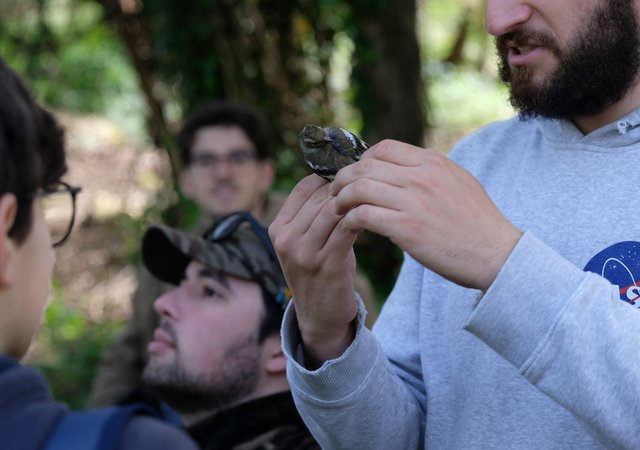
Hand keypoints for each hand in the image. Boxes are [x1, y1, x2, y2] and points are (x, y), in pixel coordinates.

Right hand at [269, 175, 358, 365]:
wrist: (320, 316)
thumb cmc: (320, 272)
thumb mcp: (307, 242)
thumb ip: (315, 214)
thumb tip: (341, 178)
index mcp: (277, 228)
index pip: (303, 188)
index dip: (328, 177)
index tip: (351, 174)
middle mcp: (286, 239)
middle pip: (320, 197)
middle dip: (346, 187)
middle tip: (370, 181)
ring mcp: (303, 252)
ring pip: (333, 210)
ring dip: (355, 201)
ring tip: (373, 197)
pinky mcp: (326, 264)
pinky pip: (346, 229)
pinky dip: (361, 218)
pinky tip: (373, 216)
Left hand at [331, 140, 522, 290]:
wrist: (497, 254)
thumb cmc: (478, 223)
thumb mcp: (459, 182)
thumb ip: (431, 172)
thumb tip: (403, 169)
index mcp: (433, 162)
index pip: (385, 148)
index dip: (363, 160)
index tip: (355, 175)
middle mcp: (422, 176)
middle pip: (366, 167)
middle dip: (343, 178)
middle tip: (334, 192)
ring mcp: (414, 201)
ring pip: (359, 188)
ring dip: (341, 199)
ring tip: (336, 209)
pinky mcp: (407, 228)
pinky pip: (364, 215)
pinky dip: (350, 219)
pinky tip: (349, 226)